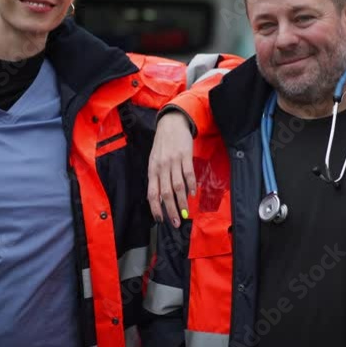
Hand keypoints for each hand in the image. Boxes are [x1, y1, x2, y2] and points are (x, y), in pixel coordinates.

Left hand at [147, 111, 195, 227]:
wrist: (171, 124)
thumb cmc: (162, 145)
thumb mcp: (154, 161)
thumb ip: (156, 179)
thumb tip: (158, 199)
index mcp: (153, 170)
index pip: (152, 193)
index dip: (156, 208)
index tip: (160, 220)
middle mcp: (162, 167)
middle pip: (166, 193)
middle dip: (171, 210)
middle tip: (176, 222)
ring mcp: (173, 161)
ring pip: (178, 186)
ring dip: (182, 202)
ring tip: (186, 213)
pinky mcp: (185, 156)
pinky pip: (188, 174)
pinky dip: (192, 185)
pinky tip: (193, 194)